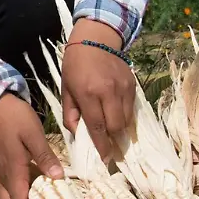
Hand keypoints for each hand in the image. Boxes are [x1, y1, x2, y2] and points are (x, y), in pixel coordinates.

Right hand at [0, 92, 64, 198]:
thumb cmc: (17, 119)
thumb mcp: (34, 136)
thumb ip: (45, 158)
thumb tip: (58, 179)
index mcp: (13, 171)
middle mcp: (4, 174)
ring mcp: (0, 169)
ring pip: (4, 196)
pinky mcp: (0, 163)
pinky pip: (3, 185)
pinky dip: (13, 190)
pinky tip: (28, 184)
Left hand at [60, 18, 134, 163]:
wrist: (95, 39)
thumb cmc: (75, 65)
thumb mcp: (66, 89)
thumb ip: (71, 113)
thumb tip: (76, 134)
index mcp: (89, 94)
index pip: (98, 126)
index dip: (102, 145)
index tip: (105, 159)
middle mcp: (108, 92)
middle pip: (116, 126)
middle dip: (114, 141)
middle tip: (110, 149)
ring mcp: (123, 88)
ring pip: (127, 119)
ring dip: (121, 130)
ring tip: (114, 135)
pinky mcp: (132, 84)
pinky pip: (132, 108)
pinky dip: (126, 116)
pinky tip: (118, 117)